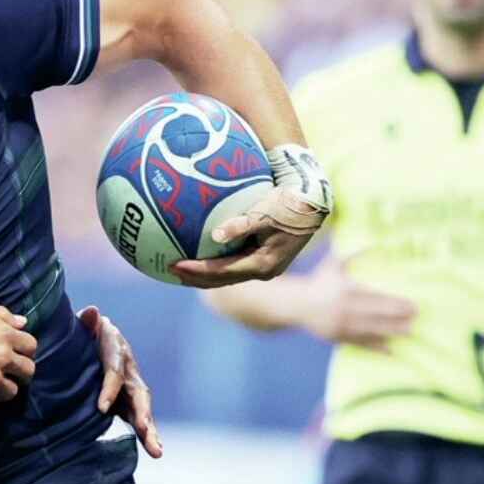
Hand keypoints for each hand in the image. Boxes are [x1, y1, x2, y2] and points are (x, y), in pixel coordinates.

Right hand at [0, 302, 37, 410]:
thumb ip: (3, 315)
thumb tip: (22, 322)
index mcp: (5, 336)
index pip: (31, 346)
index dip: (25, 351)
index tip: (17, 354)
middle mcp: (3, 359)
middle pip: (28, 372)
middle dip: (21, 373)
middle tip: (10, 374)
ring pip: (11, 392)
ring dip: (3, 389)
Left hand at [78, 306, 162, 458]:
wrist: (92, 339)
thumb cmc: (85, 333)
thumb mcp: (85, 326)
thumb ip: (86, 322)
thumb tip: (92, 313)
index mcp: (116, 350)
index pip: (114, 372)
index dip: (110, 389)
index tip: (101, 408)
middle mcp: (129, 369)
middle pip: (139, 393)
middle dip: (143, 413)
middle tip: (145, 430)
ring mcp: (132, 386)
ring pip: (144, 408)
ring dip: (150, 429)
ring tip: (157, 450)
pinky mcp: (129, 400)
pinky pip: (138, 417)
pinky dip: (146, 433)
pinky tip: (154, 450)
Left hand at [170, 187, 322, 287]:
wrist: (313, 202)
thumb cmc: (289, 204)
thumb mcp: (265, 213)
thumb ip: (241, 225)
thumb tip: (215, 235)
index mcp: (263, 264)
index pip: (222, 272)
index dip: (196, 271)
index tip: (174, 265)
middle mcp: (264, 271)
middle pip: (221, 280)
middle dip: (195, 277)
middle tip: (170, 270)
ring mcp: (265, 267)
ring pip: (227, 275)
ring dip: (204, 273)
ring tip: (180, 268)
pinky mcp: (264, 258)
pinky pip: (234, 263)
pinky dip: (216, 262)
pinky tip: (200, 254)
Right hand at [297, 252, 415, 352]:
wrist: (296, 305)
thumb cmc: (318, 282)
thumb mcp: (332, 265)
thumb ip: (351, 254)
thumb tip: (371, 243)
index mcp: (345, 290)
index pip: (377, 298)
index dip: (396, 302)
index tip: (412, 304)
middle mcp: (344, 309)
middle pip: (377, 315)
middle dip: (398, 317)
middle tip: (416, 317)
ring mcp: (341, 325)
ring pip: (371, 330)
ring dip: (391, 332)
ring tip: (409, 332)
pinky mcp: (338, 338)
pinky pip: (360, 343)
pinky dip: (376, 347)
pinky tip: (390, 349)